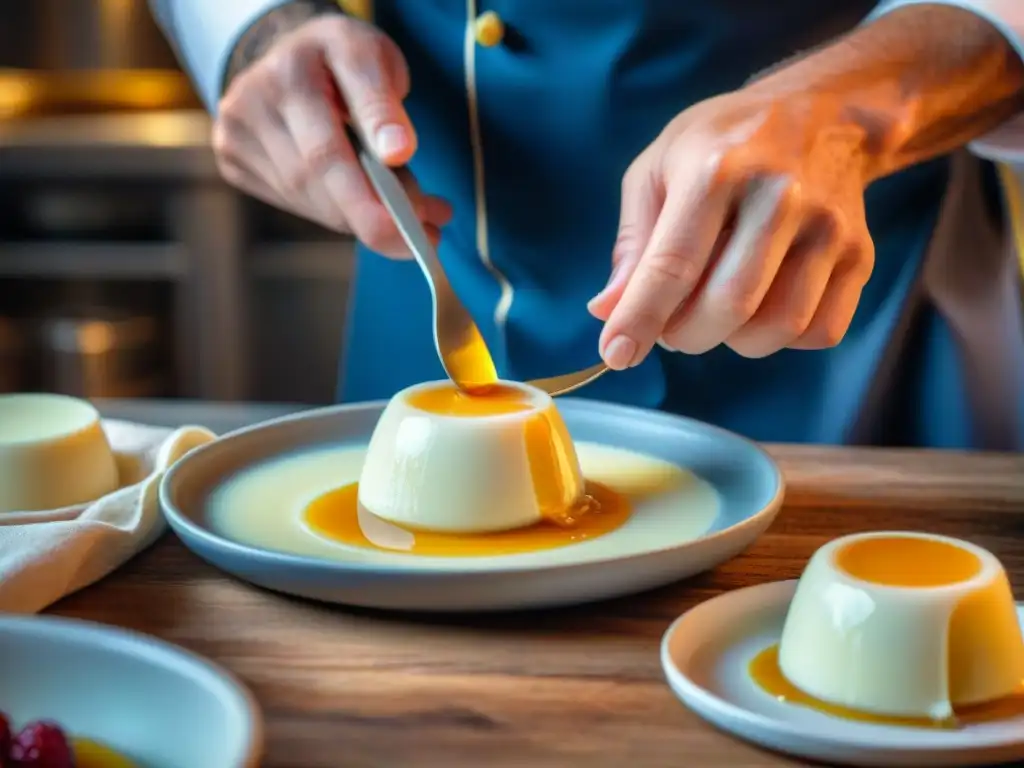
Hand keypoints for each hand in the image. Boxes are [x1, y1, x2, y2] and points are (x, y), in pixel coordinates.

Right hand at [212, 13, 451, 257]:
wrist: (288, 51)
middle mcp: (252, 102)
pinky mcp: (233, 158)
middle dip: (376, 218)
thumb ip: (385, 105)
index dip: (370, 194)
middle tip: (427, 232)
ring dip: (359, 218)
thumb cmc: (339, 58)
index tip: (415, 221)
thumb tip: (398, 153)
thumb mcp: (373, 58)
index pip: (329, 148)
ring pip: (305, 198)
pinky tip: (360, 204)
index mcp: (292, 70)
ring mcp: (235, 133)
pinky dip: (334, 211)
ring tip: (404, 217)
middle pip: (316, 181)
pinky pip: (292, 202)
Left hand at [588, 86, 875, 368]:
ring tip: (716, 310)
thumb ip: (633, 243)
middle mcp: (780, 197)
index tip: (617, 354)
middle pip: (728, 306)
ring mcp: (828, 227)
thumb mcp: (659, 170)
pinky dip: (782, 338)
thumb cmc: (724, 145)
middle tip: (671, 326)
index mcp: (717, 170)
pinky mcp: (860, 255)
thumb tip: (607, 311)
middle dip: (685, 336)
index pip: (673, 265)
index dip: (641, 319)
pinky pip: (819, 331)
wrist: (824, 114)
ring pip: (778, 328)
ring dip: (733, 341)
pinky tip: (763, 307)